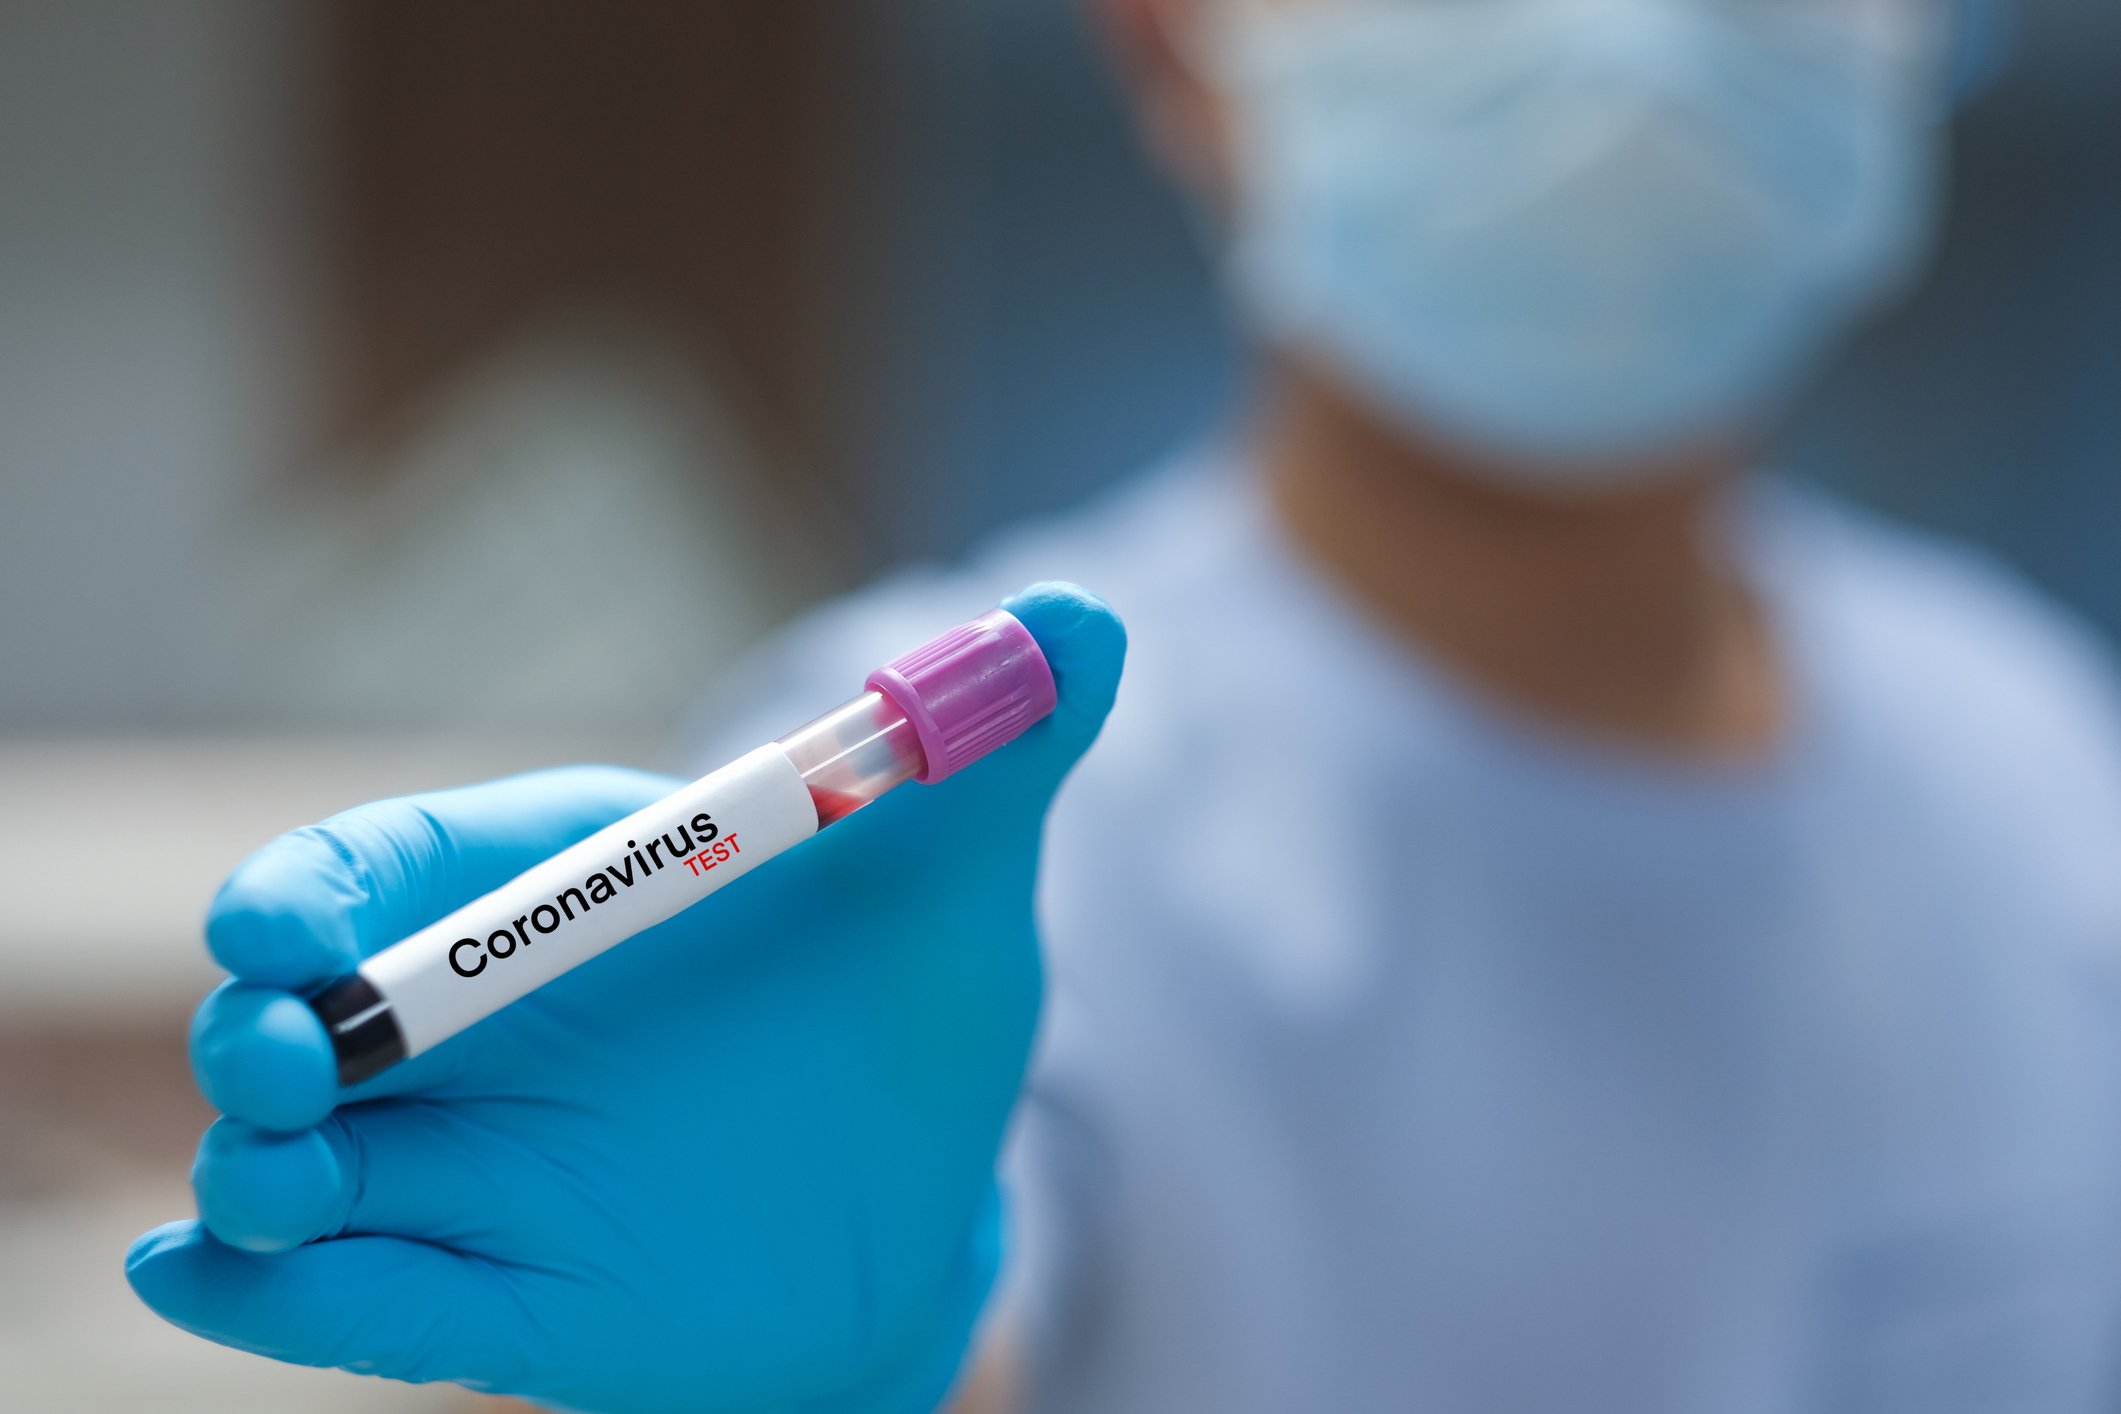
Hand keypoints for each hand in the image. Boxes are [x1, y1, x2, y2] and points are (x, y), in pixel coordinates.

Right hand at [125, 583, 1124, 1413]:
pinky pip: (365, 1303)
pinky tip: (198, 1278)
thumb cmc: (911, 995)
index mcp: (561, 886)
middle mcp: (487, 1027)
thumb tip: (1082, 616)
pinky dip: (271, 1296)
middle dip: (265, 1031)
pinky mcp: (511, 1298)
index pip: (396, 865)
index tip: (281, 922)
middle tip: (282, 1055)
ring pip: (311, 1171)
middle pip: (313, 1018)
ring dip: (256, 1178)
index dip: (319, 887)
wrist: (927, 1178)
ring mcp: (484, 1169)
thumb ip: (1004, 743)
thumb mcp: (961, 867)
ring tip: (258, 1191)